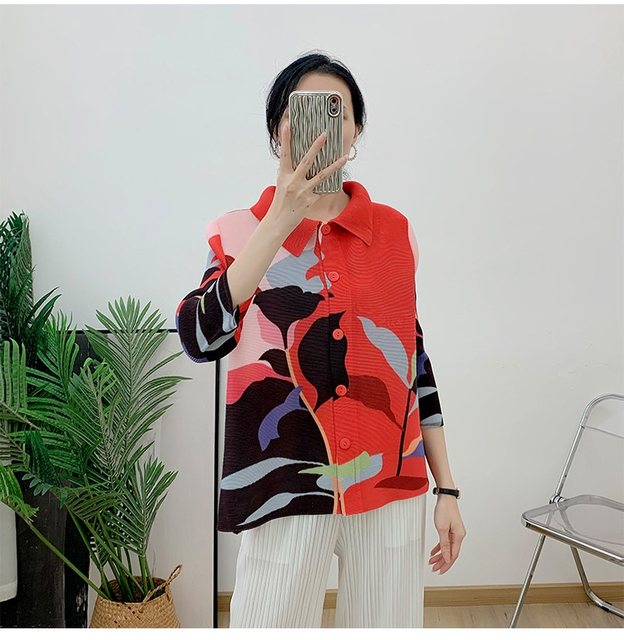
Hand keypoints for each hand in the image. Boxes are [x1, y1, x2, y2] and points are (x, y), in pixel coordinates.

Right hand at [266, 118, 347, 235]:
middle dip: (316, 147)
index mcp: (283, 175)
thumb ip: (289, 171)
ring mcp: (302, 191)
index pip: (285, 154)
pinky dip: (332, 184)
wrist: (278, 222)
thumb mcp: (281, 183)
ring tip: (344, 157)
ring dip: (334, 166)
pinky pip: (324, 189)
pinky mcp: (310, 200)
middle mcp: (293, 182)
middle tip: (324, 134)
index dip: (286, 139)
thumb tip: (296, 159)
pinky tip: (341, 177)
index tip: (288, 124)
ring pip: (321, 175)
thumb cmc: (280, 201)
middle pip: (306, 161)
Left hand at [429, 495, 465, 574]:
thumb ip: (444, 544)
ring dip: (440, 555)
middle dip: (442, 562)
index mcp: (459, 536)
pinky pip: (446, 541)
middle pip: (451, 553)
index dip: (446, 564)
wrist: (445, 496)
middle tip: (434, 569)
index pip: (453, 555)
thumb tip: (447, 558)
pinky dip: (440, 547)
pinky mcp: (451, 528)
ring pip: (448, 548)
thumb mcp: (442, 528)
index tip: (440, 571)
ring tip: (432, 562)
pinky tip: (433, 552)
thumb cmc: (444, 509)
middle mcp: (459, 535)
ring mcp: (455, 532)